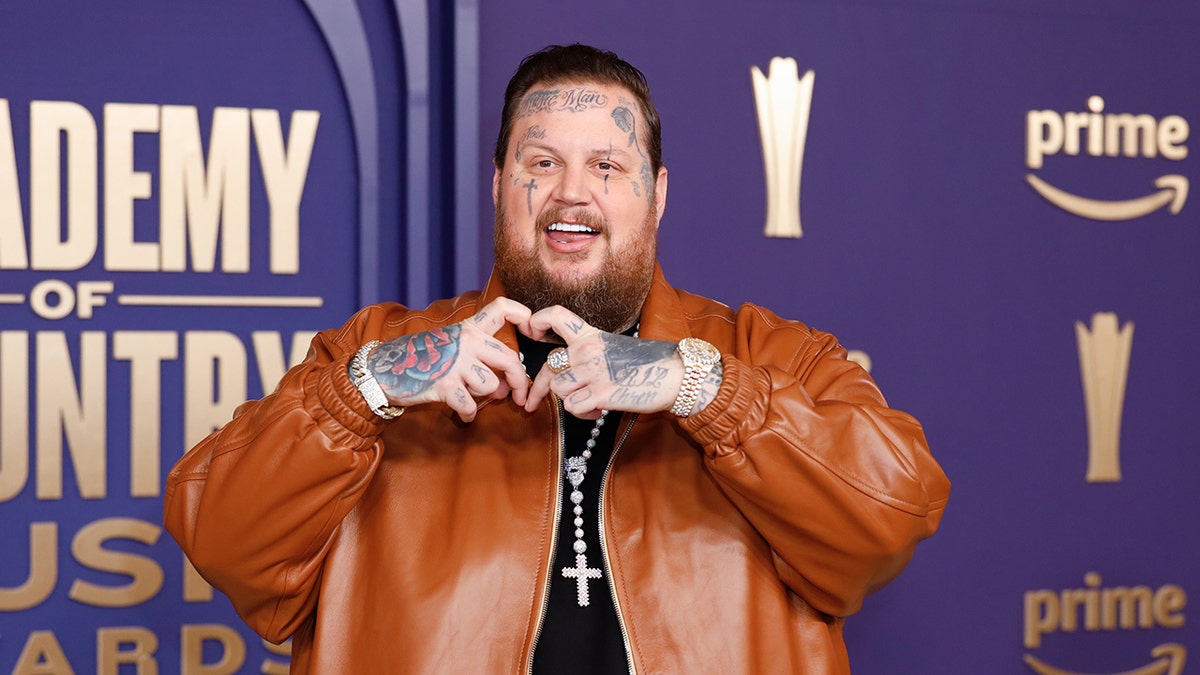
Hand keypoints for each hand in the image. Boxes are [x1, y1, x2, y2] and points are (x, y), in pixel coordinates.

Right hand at [364, 297, 531, 421]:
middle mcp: (465, 341)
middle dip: (519, 382)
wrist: (383, 369)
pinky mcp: (444, 385)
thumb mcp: (450, 343)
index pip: (502, 308)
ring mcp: (455, 363)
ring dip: (484, 398)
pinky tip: (462, 413)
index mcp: (468, 328)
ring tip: (471, 397)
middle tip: (519, 396)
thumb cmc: (421, 358)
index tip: (534, 330)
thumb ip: (479, 357)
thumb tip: (505, 385)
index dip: (525, 315)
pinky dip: (468, 413)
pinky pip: (470, 405)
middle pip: (510, 359)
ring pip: (492, 386)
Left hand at [521, 306, 684, 418]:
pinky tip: (599, 410)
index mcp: (591, 335)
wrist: (676, 375)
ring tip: (590, 402)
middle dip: (536, 387)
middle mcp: (588, 349)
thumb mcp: (614, 347)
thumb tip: (564, 369)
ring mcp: (593, 371)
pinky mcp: (601, 393)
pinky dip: (583, 413)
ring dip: (570, 400)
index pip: (556, 316)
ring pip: (557, 388)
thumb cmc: (648, 364)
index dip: (536, 321)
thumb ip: (588, 353)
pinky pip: (572, 406)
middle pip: (547, 366)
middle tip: (529, 402)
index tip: (529, 331)